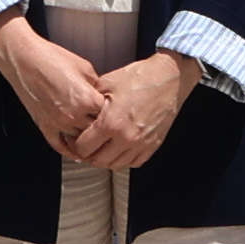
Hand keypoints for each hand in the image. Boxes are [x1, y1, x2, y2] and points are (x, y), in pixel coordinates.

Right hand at [0, 17, 112, 161]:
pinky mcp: (45, 126)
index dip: (114, 113)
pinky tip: (77, 153)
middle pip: (97, 131)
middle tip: (109, 129)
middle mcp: (74, 114)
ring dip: (89, 142)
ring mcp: (59, 123)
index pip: (110, 115)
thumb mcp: (85, 68)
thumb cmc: (51, 58)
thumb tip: (104, 96)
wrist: (25, 59)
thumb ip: (98, 86)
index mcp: (87, 99)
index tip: (117, 112)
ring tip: (96, 142)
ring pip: (81, 142)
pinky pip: (60, 146)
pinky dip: (70, 151)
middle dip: (103, 129)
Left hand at [73, 52, 201, 175]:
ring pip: (116, 165)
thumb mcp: (106, 84)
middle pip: (98, 161)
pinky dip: (124, 159)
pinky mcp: (153, 145)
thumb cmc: (139, 78)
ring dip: (106, 159)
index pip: (84, 148)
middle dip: (89, 155)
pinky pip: (134, 163)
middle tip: (86, 146)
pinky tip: (120, 148)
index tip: (76, 140)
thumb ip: (90, 102)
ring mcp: (141, 144)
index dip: (76, 145)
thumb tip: (78, 112)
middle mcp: (126, 138)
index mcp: (111, 123)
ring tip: (102, 148)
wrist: (168, 78)